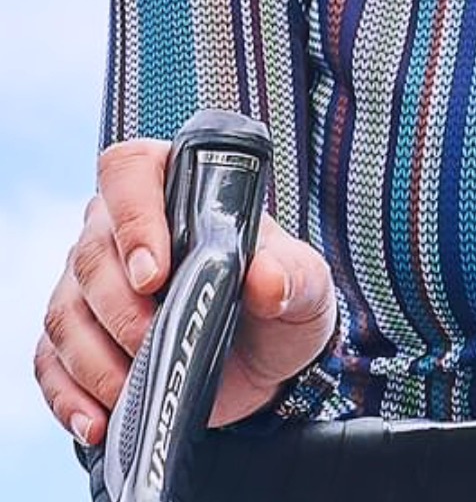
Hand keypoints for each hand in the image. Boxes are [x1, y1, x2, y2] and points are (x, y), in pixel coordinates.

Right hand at [34, 138, 336, 446]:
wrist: (266, 361)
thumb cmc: (281, 302)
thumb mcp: (305, 286)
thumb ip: (294, 274)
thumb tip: (267, 278)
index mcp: (179, 189)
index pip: (132, 172)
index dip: (133, 217)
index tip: (154, 272)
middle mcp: (123, 230)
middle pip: (91, 252)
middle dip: (121, 306)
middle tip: (156, 338)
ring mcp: (94, 287)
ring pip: (65, 311)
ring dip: (96, 358)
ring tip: (136, 389)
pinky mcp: (79, 341)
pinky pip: (51, 364)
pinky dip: (70, 395)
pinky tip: (99, 421)